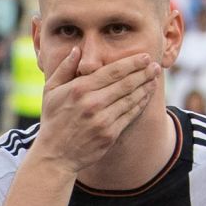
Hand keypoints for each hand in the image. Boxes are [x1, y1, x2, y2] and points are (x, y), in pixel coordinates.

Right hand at [27, 48, 158, 174]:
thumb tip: (77, 49)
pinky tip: (146, 96)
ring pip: (131, 99)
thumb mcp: (50, 91)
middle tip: (156, 66)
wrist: (54, 156)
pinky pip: (130, 115)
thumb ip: (64, 69)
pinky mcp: (110, 134)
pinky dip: (141, 104)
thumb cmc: (52, 121)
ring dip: (146, 87)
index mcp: (80, 89)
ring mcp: (102, 120)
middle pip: (126, 83)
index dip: (133, 63)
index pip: (113, 71)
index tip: (145, 57)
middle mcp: (93, 103)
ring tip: (154, 79)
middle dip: (145, 73)